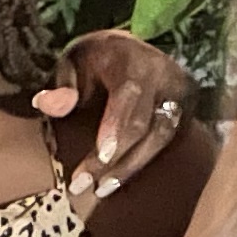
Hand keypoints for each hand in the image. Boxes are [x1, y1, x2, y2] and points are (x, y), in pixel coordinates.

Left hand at [36, 27, 200, 204]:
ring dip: (131, 166)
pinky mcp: (187, 107)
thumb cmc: (94, 59)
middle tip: (85, 184)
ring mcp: (180, 91)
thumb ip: (60, 85)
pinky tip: (118, 178)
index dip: (117, 127)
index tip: (101, 156)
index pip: (129, 95)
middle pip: (146, 124)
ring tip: (101, 188)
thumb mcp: (70, 62)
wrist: (130, 48)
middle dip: (117, 159)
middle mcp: (164, 74)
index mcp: (133, 59)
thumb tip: (50, 106)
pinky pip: (168, 141)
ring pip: (161, 137)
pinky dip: (142, 160)